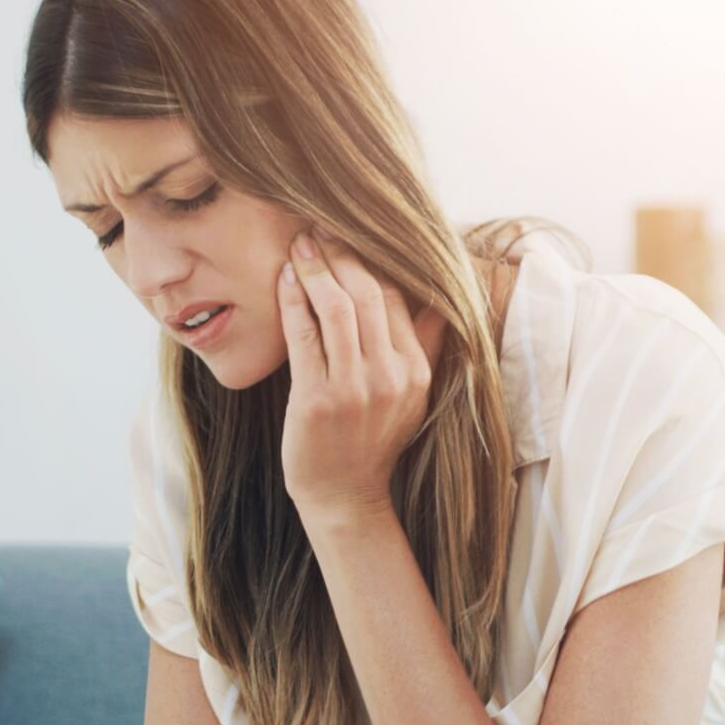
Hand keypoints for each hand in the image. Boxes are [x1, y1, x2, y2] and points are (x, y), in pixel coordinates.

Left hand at [277, 225, 448, 517]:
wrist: (344, 496)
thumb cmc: (370, 441)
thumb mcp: (412, 395)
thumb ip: (425, 346)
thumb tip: (440, 298)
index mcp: (416, 371)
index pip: (399, 297)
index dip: (373, 260)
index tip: (350, 234)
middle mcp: (390, 377)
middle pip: (369, 294)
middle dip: (342, 254)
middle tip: (319, 227)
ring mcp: (354, 389)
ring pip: (337, 309)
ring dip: (315, 269)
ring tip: (300, 245)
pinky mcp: (317, 400)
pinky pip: (304, 336)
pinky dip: (293, 301)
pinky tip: (284, 280)